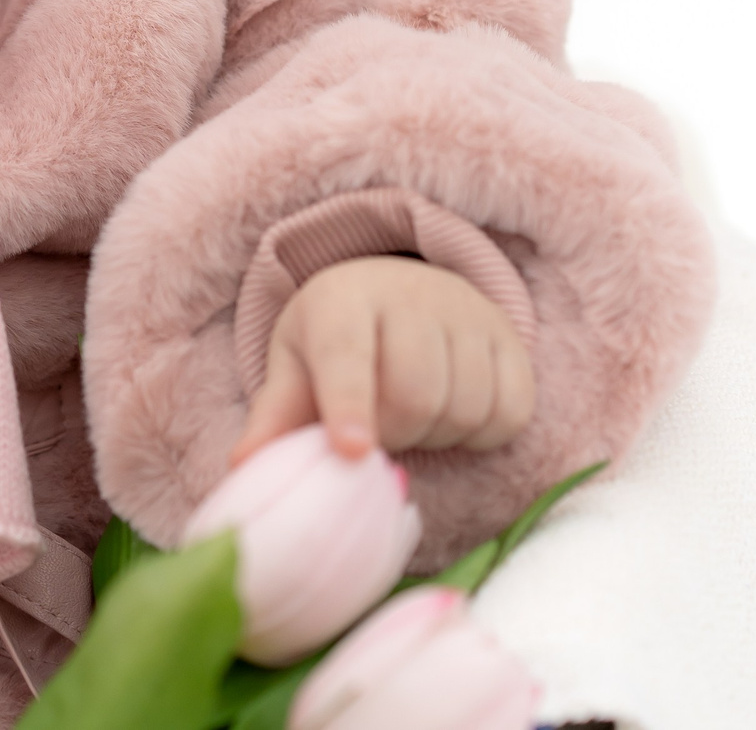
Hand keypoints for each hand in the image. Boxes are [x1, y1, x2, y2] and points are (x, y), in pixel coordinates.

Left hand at [234, 255, 533, 464]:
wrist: (400, 288)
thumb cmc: (337, 340)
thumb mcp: (297, 366)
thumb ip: (276, 417)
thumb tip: (244, 467)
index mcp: (341, 301)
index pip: (347, 356)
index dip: (349, 404)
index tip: (352, 450)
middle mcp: (409, 295)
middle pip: (413, 397)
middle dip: (393, 434)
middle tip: (376, 430)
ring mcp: (467, 313)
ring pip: (463, 408)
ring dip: (436, 435)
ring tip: (411, 415)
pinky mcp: (511, 339)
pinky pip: (509, 412)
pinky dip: (482, 432)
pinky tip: (454, 413)